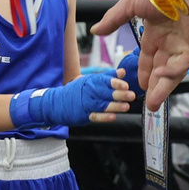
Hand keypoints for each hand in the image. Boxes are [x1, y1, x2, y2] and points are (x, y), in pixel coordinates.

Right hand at [11, 63, 135, 128]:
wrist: (56, 103)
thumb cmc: (77, 91)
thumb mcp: (90, 80)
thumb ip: (107, 76)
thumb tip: (123, 72)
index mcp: (90, 82)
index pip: (104, 80)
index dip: (115, 82)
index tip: (126, 84)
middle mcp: (88, 92)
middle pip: (105, 93)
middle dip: (119, 94)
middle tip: (132, 95)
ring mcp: (85, 104)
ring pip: (102, 105)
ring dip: (115, 106)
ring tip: (126, 107)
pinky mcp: (83, 115)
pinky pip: (94, 116)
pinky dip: (104, 117)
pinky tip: (113, 117)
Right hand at [92, 0, 188, 110]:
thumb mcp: (130, 4)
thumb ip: (113, 20)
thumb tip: (95, 30)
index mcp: (155, 31)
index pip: (147, 56)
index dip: (142, 70)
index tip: (137, 84)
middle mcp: (169, 41)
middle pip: (159, 69)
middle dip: (152, 86)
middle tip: (144, 102)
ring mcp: (182, 47)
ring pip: (170, 74)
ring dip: (161, 89)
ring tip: (151, 105)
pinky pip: (181, 68)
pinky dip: (170, 77)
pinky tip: (159, 83)